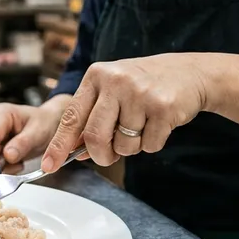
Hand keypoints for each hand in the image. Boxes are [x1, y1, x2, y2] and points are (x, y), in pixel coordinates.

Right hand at [0, 98, 68, 174]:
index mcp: (1, 114)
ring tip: (20, 162)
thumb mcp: (38, 133)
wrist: (48, 124)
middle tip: (17, 166)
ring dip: (0, 166)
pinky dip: (2, 167)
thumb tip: (8, 156)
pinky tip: (16, 162)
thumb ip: (23, 143)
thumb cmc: (44, 123)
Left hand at [40, 55, 208, 172]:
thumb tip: (74, 151)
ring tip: (142, 125)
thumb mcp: (113, 90)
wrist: (189, 72)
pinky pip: (149, 146)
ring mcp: (140, 93)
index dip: (59, 145)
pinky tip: (158, 123)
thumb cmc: (144, 84)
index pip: (72, 116)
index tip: (49, 165)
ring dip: (132, 147)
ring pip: (124, 145)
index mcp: (97, 76)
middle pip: (95, 137)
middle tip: (109, 155)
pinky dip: (152, 143)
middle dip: (101, 155)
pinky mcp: (163, 107)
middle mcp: (116, 81)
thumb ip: (92, 117)